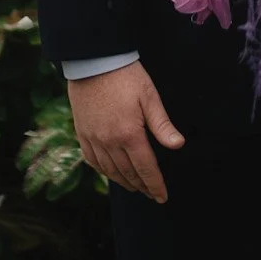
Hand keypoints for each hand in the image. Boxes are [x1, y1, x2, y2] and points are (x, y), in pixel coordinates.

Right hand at [66, 61, 184, 202]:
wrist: (93, 62)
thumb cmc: (126, 76)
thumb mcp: (149, 96)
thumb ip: (162, 124)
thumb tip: (178, 145)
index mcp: (129, 134)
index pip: (146, 168)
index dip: (155, 185)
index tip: (162, 197)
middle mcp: (109, 142)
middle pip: (128, 173)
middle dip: (142, 186)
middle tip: (152, 194)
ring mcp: (93, 139)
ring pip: (110, 171)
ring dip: (124, 182)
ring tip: (136, 187)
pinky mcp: (82, 134)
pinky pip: (93, 161)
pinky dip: (104, 171)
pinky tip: (112, 173)